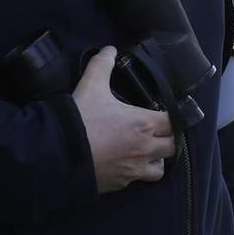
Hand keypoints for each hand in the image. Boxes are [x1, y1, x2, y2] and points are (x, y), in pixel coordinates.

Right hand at [73, 46, 175, 192]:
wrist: (59, 154)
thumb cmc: (81, 118)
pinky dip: (134, 173)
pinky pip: (136, 180)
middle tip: (155, 132)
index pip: (174, 122)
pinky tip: (122, 164)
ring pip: (159, 169)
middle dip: (167, 139)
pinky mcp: (120, 184)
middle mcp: (145, 149)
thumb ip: (102, 64)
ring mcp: (134, 169)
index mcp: (144, 124)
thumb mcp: (91, 85)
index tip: (164, 114)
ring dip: (156, 160)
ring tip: (144, 152)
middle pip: (172, 147)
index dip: (172, 117)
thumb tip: (109, 50)